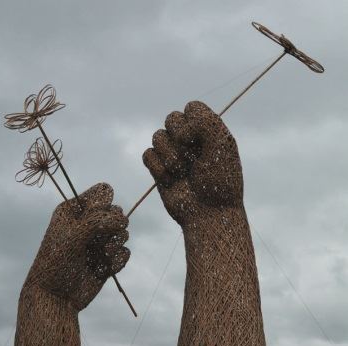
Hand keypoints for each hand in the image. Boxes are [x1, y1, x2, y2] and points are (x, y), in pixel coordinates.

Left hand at [25, 183, 129, 310]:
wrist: (55, 296)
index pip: (102, 193)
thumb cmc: (57, 261)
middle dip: (114, 224)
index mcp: (74, 210)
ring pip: (123, 232)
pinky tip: (107, 266)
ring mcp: (98, 242)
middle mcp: (88, 224)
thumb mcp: (74, 234)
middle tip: (102, 237)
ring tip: (103, 253)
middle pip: (117, 212)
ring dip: (116, 242)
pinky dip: (119, 258)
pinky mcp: (107, 260)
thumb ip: (99, 220)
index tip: (97, 217)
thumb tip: (123, 218)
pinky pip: (124, 252)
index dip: (105, 203)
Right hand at [143, 101, 242, 225]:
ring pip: (157, 136)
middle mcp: (190, 140)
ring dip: (170, 156)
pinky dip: (158, 167)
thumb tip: (178, 132)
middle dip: (179, 138)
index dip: (192, 121)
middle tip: (193, 160)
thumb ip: (204, 122)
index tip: (201, 141)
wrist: (209, 215)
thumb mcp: (222, 146)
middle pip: (171, 118)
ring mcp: (173, 154)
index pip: (191, 108)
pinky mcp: (159, 170)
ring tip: (182, 173)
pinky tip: (171, 181)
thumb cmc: (220, 183)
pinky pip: (147, 154)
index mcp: (208, 131)